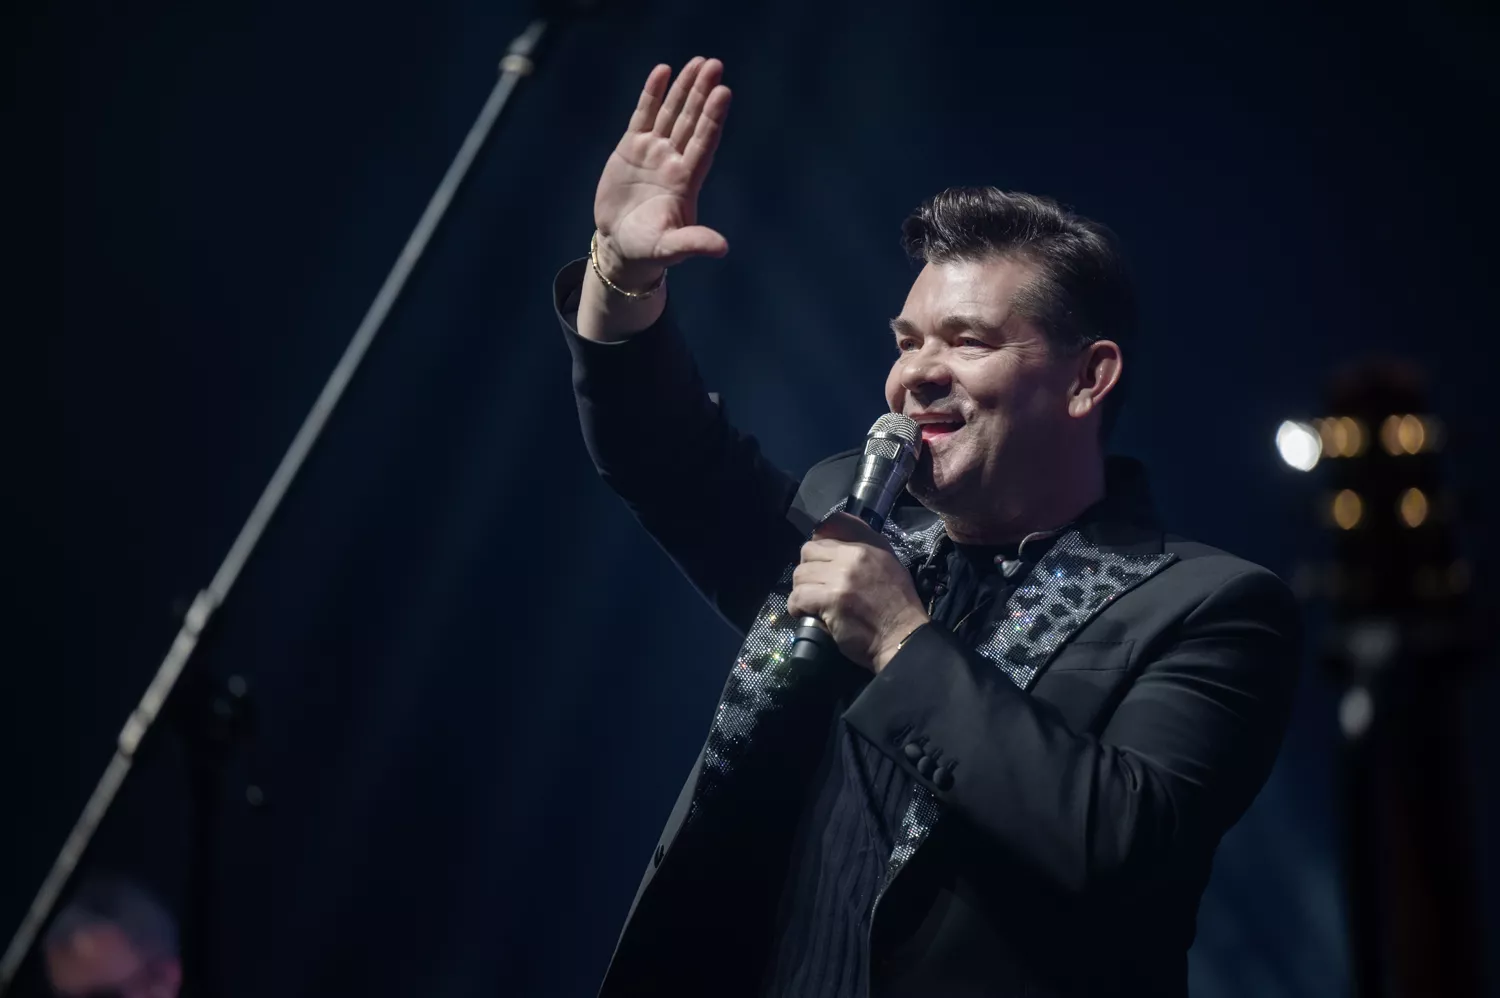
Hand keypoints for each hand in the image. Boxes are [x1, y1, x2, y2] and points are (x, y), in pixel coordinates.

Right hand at [593, 58, 731, 285]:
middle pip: (691, 120)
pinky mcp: (631, 148)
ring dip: (684, 88)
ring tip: (698, 62)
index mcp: (686, 181)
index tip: (723, 93)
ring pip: (672, 113)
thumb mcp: (670, 248)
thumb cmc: (649, 249)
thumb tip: (722, 248)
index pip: (704, 143)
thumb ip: (693, 242)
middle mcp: (674, 161)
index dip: (712, 118)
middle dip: (702, 93)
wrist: (621, 245)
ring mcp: (654, 152)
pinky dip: (653, 95)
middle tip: (715, 65)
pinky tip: (663, 71)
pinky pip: (644, 115)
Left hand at [787, 513, 930, 672]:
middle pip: (809, 550)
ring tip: (812, 602)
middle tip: (815, 586)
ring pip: (800, 574)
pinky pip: (798, 596)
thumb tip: (834, 542)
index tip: (819, 561)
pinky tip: (808, 614)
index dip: (819, 544)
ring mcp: (842, 577)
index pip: (832, 524)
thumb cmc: (897, 607)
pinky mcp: (832, 599)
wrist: (903, 637)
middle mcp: (855, 556)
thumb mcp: (889, 566)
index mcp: (869, 546)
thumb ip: (865, 550)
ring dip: (802, 590)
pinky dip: (798, 607)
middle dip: (808, 569)